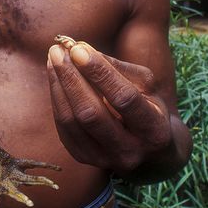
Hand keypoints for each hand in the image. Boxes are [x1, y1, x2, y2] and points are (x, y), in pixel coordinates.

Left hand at [47, 40, 170, 176]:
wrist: (150, 153)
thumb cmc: (148, 107)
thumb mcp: (146, 86)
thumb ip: (116, 67)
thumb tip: (80, 49)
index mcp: (153, 130)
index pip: (123, 98)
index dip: (99, 72)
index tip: (78, 48)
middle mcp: (129, 151)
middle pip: (91, 113)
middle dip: (71, 77)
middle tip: (58, 50)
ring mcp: (104, 159)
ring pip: (72, 120)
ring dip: (59, 85)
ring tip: (54, 59)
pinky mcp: (84, 158)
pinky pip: (63, 127)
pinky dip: (57, 99)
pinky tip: (56, 78)